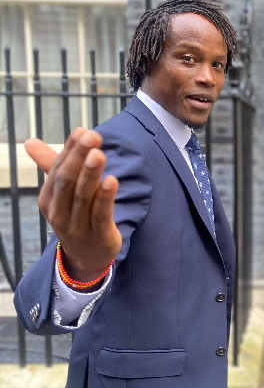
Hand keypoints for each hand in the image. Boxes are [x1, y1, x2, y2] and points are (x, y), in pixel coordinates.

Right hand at [25, 127, 121, 283]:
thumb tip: (29, 141)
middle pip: (67, 181)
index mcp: (49, 198)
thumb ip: (51, 165)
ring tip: (99, 153)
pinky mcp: (99, 235)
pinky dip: (105, 197)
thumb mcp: (62, 193)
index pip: (57, 169)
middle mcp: (59, 211)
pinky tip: (112, 180)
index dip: (71, 149)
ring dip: (91, 174)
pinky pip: (100, 214)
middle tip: (92, 136)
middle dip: (79, 157)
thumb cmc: (76, 216)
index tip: (82, 130)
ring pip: (82, 197)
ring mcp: (78, 225)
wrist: (87, 257)